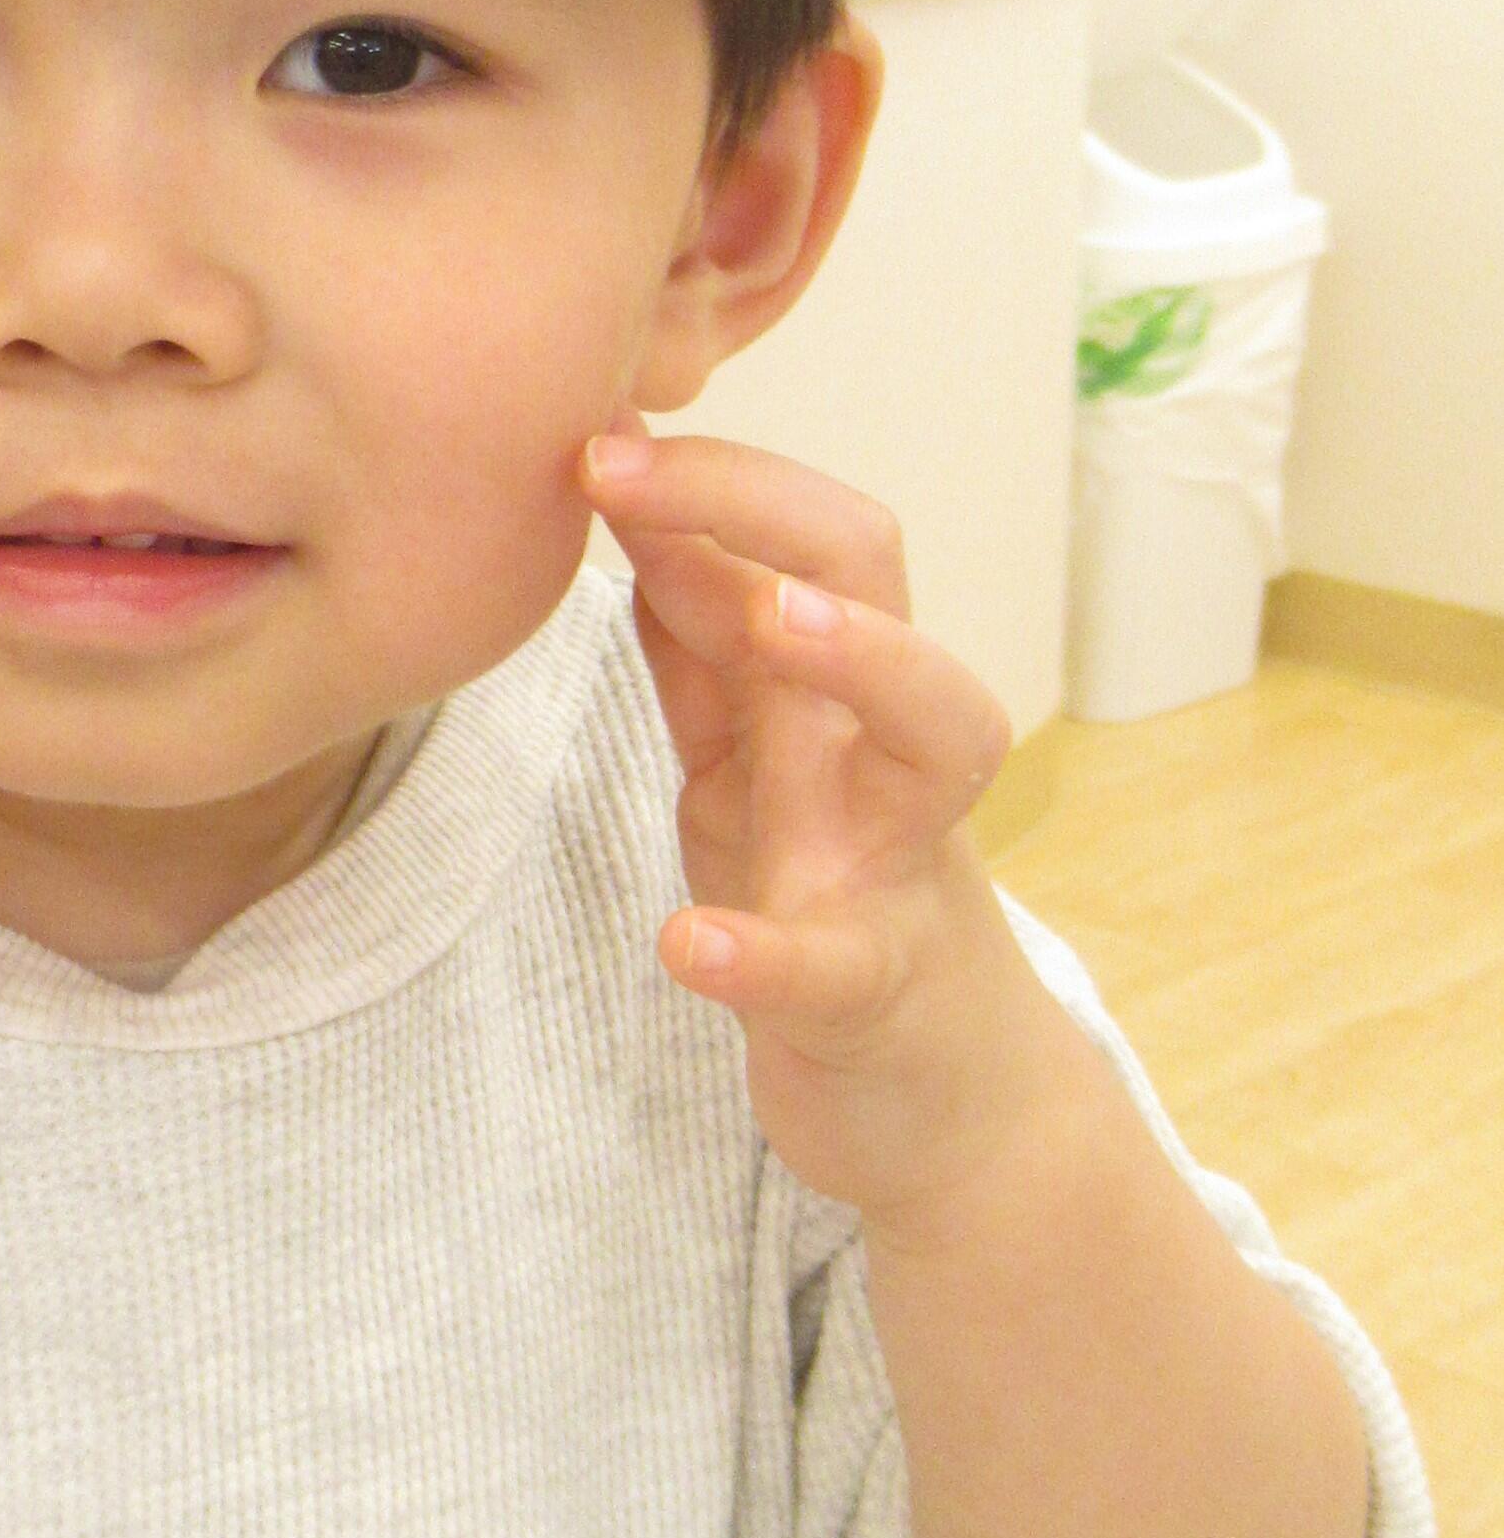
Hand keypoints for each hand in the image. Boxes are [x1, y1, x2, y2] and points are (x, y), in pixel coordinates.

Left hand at [581, 423, 1095, 1225]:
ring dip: (862, 661)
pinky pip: (833, 966)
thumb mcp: (756, 755)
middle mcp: (878, 752)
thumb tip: (642, 512)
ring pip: (938, 737)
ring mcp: (893, 868)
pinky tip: (691, 945)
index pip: (803, 531)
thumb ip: (703, 644)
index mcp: (831, 691)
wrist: (948, 1103)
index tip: (590, 434)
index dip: (705, 473)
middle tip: (621, 471)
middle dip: (762, 508)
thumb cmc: (839, 897)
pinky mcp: (873, 1000)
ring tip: (772, 620)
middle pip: (875, 580)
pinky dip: (762, 953)